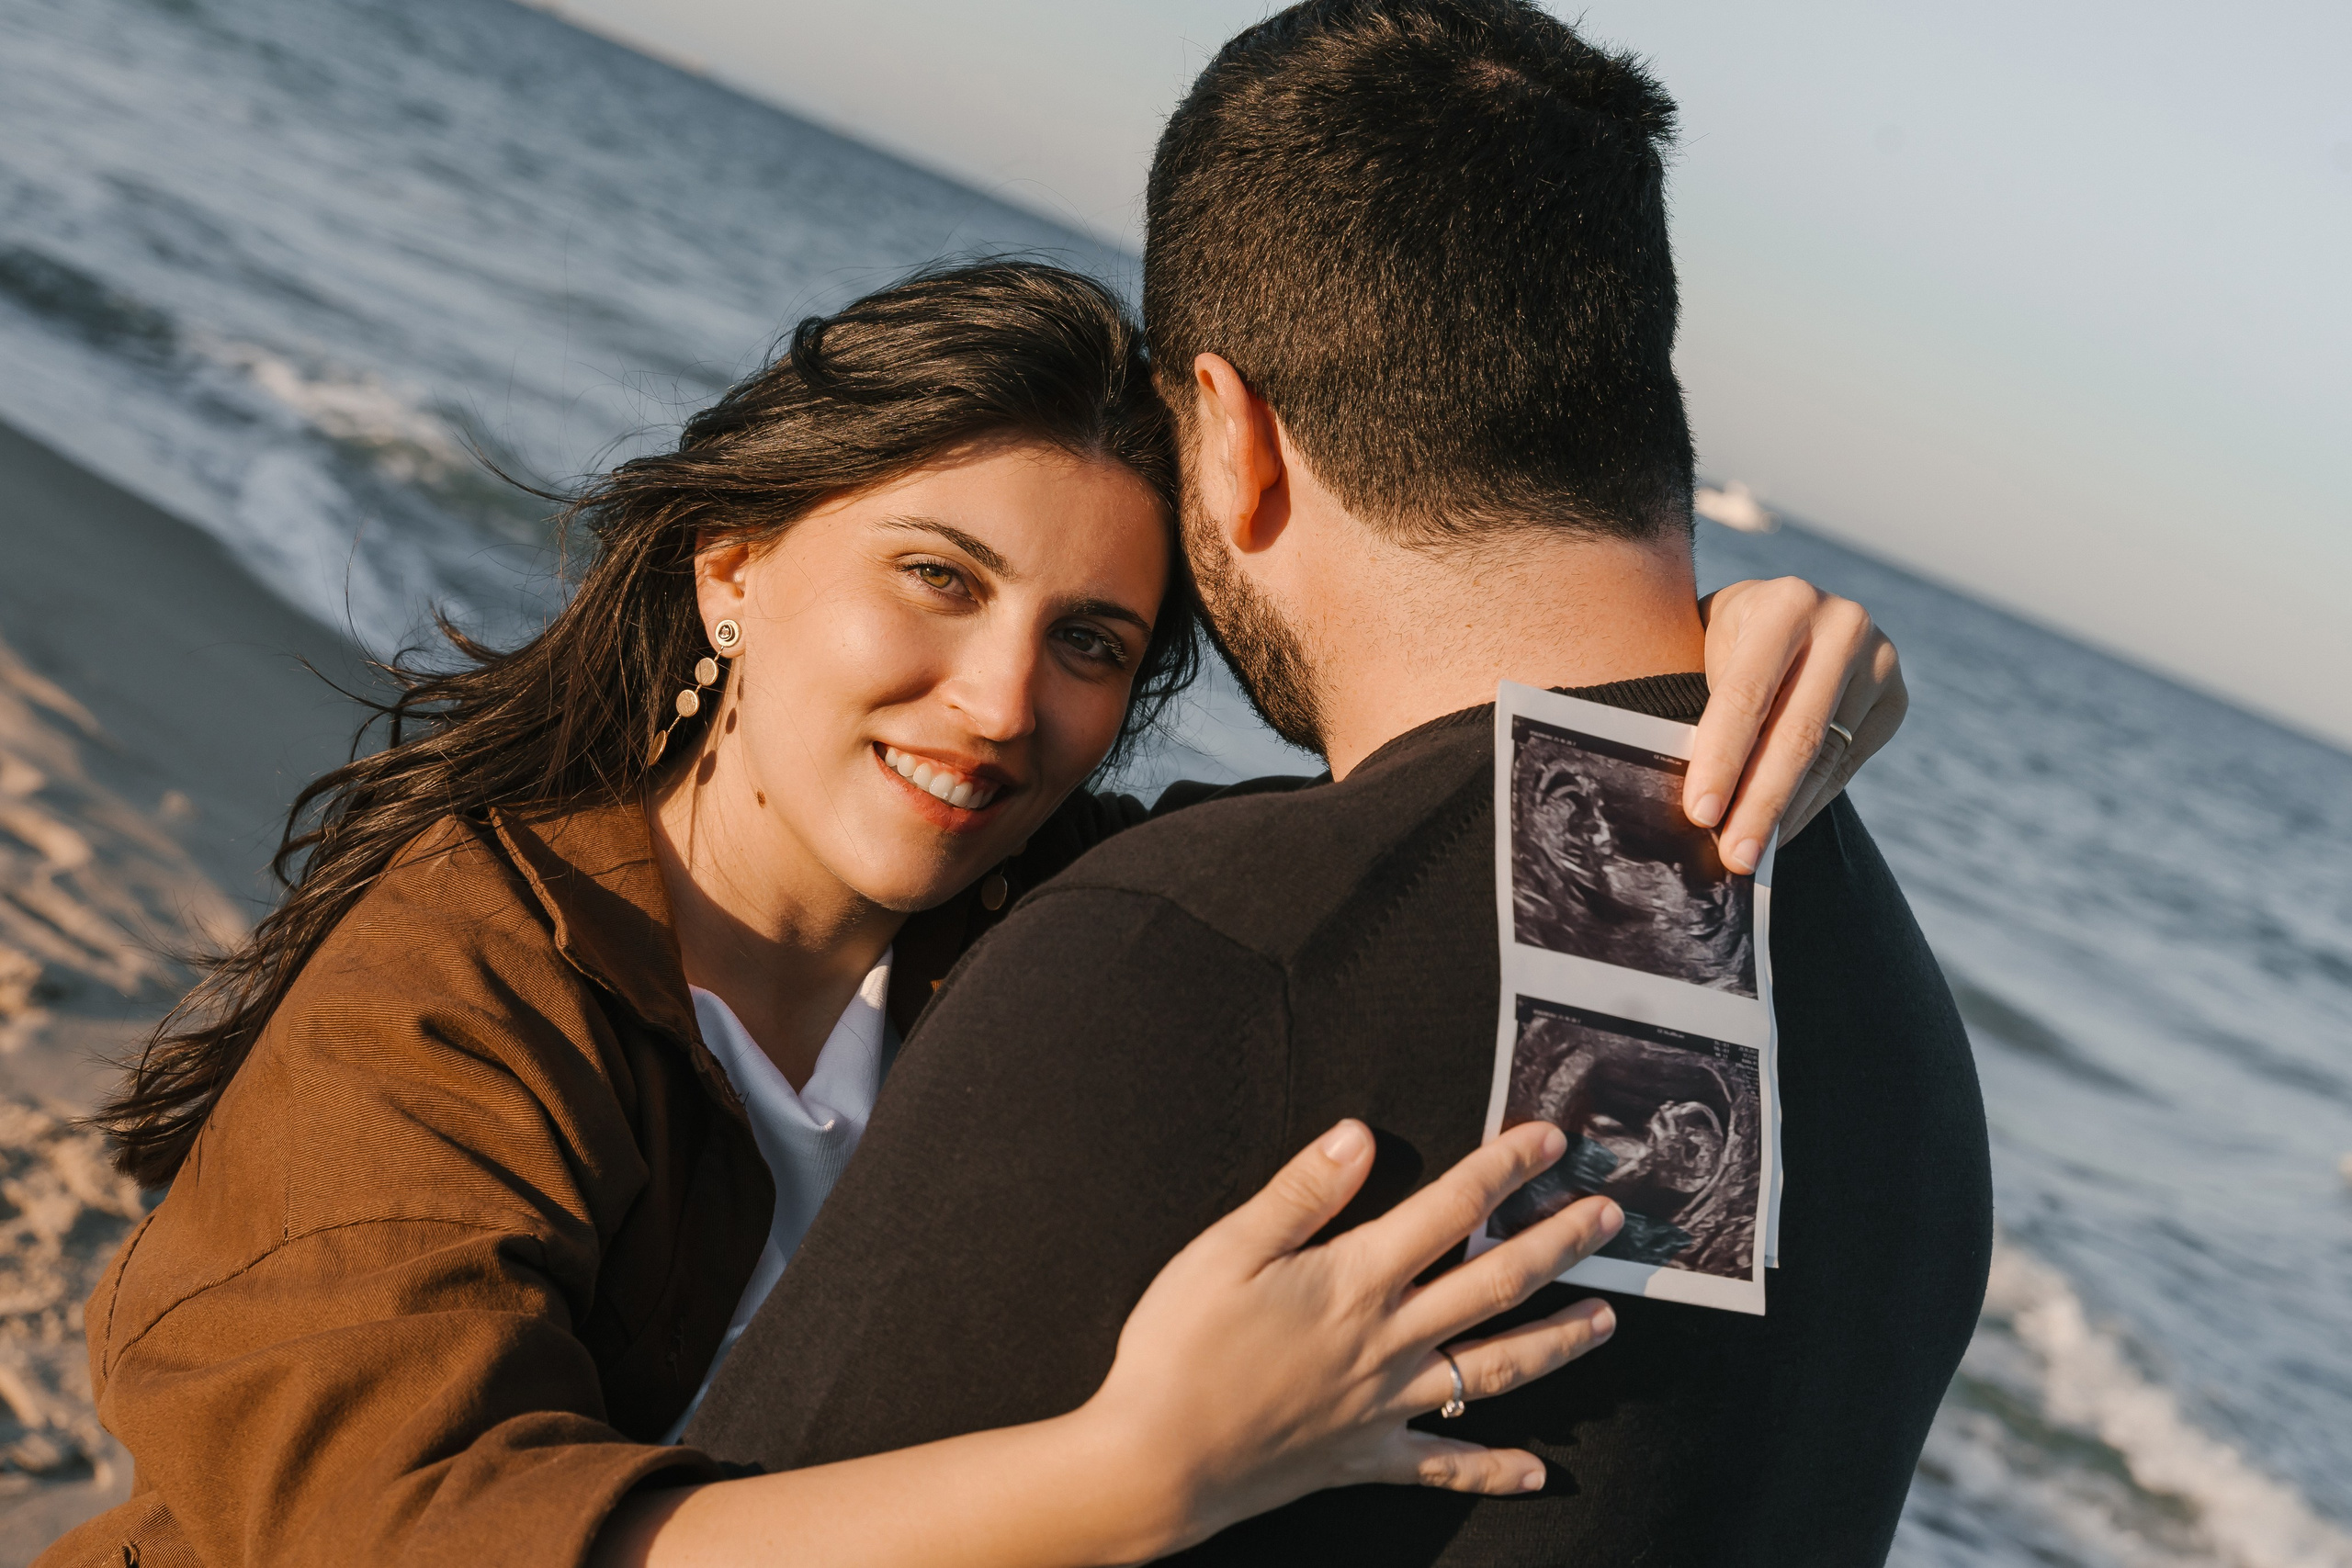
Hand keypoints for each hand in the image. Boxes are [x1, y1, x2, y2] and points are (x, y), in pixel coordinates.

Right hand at [1080, 1119, 1622, 1555]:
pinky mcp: (1365, 1457)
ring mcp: (1384, 1404)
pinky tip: (1540, 1473)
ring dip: (1557, 1343)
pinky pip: (1445, 1467)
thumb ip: (1299, 1193)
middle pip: (1494, 1285)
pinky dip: (1495, 1471)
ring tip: (1607, 1320)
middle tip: (1610, 1218)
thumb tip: (1359, 1135)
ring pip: (1493, 1370)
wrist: (1155, 1461)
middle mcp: (1386, 1340)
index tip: (1549, 1142)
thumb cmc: (1178, 1348)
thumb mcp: (1225, 1250)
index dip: (1503, 1170)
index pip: (1449, 1210)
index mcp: (1354, 1280)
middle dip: (1559, 1245)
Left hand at [1687, 577, 1906, 871]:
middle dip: (1760, 803)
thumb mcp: (1706, 646)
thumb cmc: (1727, 639)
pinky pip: (1847, 766)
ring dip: (1785, 814)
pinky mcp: (1896, 698)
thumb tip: (1697, 801)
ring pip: (1826, 758)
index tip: (1699, 815)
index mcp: (1785, 603)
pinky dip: (1808, 804)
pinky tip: (1780, 831)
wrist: (1786, 613)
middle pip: (1796, 734)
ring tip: (1751, 854)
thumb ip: (1705, 704)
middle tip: (1734, 858)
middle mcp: (1843, 625)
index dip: (1723, 759)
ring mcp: (1879, 661)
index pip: (1747, 695)